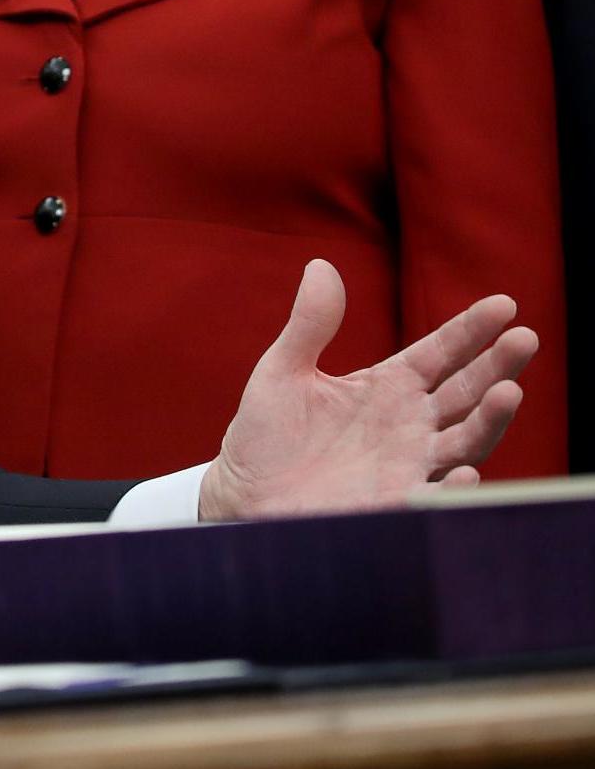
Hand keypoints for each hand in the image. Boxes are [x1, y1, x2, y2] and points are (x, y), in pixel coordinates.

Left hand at [199, 260, 537, 520]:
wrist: (243, 494)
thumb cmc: (266, 433)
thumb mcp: (284, 370)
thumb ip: (310, 323)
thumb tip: (320, 265)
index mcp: (387, 387)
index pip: (440, 352)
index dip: (470, 330)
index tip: (504, 304)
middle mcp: (409, 424)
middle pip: (465, 392)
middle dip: (497, 366)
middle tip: (525, 338)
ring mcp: (407, 464)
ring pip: (464, 440)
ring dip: (489, 420)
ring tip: (510, 392)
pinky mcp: (393, 503)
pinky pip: (432, 496)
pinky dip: (453, 487)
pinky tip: (466, 471)